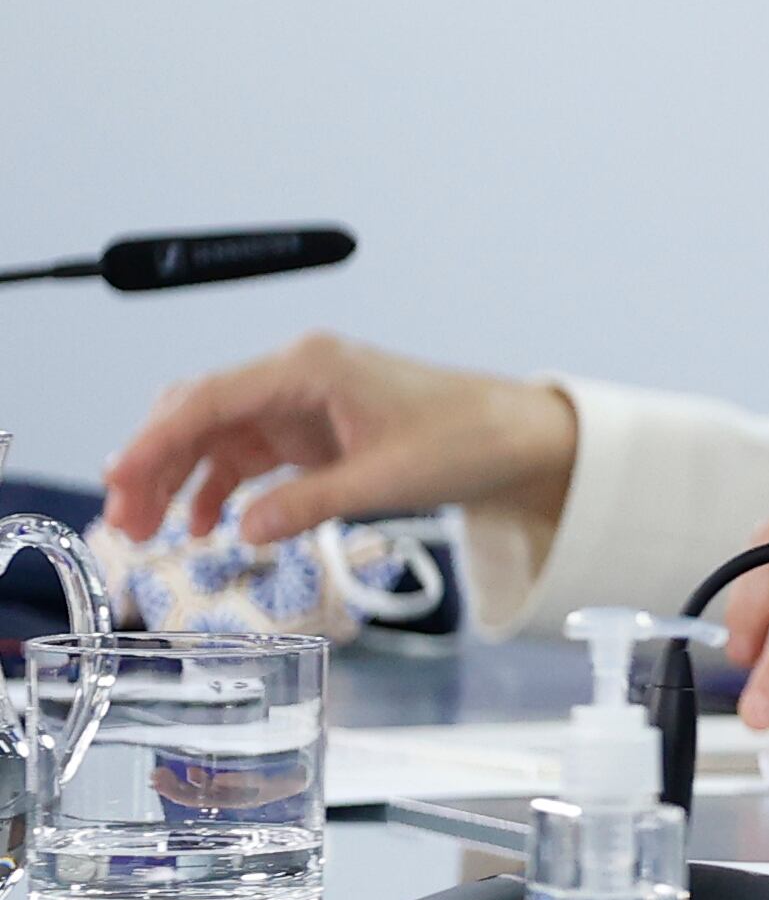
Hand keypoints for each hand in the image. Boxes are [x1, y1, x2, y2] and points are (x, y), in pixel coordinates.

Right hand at [101, 334, 576, 549]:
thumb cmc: (467, 439)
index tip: (118, 479)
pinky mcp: (311, 429)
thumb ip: (311, 502)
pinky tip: (203, 525)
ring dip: (177, 480)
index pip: (209, 398)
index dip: (155, 440)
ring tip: (147, 533)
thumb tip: (243, 529)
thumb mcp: (387, 478)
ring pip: (214, 436)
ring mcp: (300, 401)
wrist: (519, 436)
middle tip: (124, 521)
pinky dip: (218, 487)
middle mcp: (296, 375)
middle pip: (199, 413)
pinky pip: (246, 456)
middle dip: (154, 464)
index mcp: (311, 367)